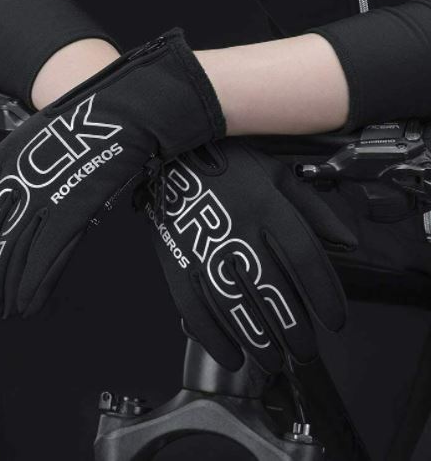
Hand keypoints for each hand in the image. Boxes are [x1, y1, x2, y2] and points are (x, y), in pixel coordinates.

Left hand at [0, 28, 224, 316]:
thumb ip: (25, 164)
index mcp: (4, 158)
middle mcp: (16, 179)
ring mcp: (42, 196)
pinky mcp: (70, 212)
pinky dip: (35, 284)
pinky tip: (29, 302)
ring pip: (12, 252)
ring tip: (3, 306)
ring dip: (5, 286)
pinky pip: (45, 257)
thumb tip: (19, 196)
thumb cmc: (89, 122)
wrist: (122, 114)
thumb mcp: (43, 135)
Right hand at [142, 139, 356, 372]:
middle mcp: (238, 230)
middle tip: (304, 351)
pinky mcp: (177, 262)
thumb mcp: (276, 174)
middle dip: (293, 329)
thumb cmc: (228, 164)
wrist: (171, 159)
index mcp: (266, 206)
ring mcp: (204, 249)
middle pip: (272, 290)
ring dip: (257, 340)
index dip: (324, 295)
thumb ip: (314, 209)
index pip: (305, 259)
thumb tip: (347, 242)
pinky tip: (230, 354)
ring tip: (272, 359)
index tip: (335, 321)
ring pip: (235, 305)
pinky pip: (194, 308)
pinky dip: (212, 337)